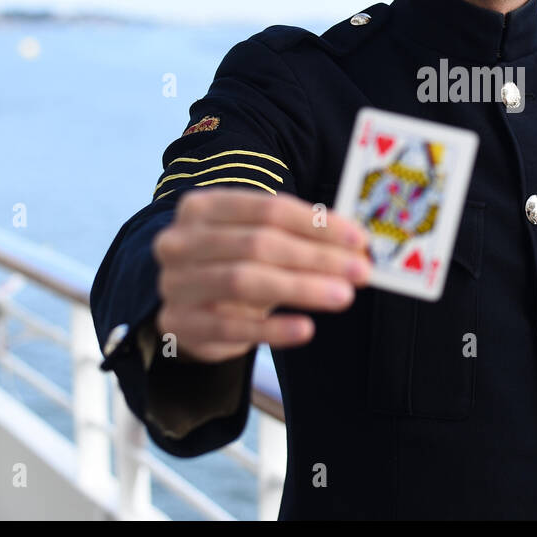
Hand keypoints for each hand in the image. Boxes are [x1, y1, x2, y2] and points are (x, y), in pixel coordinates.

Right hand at [151, 187, 370, 362]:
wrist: (188, 305)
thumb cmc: (233, 264)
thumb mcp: (258, 240)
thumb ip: (299, 237)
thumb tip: (356, 245)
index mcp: (203, 207)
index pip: (269, 209)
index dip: (317, 224)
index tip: (359, 239)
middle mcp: (181, 241)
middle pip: (259, 244)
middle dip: (316, 258)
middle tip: (360, 271)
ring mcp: (176, 283)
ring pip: (245, 281)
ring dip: (301, 288)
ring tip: (342, 296)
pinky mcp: (180, 323)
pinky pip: (231, 327)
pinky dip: (272, 329)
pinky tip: (305, 329)